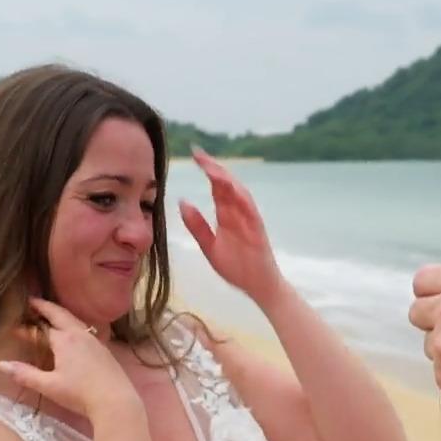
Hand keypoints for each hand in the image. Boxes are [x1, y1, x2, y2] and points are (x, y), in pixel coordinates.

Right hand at [0, 297, 137, 418]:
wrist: (116, 401)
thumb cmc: (80, 394)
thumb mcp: (49, 386)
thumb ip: (25, 374)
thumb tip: (1, 364)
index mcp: (65, 340)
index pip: (42, 328)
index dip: (28, 328)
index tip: (15, 327)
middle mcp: (81, 335)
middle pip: (61, 315)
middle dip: (46, 307)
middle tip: (34, 302)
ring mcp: (95, 341)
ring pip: (75, 321)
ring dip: (61, 316)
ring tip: (52, 316)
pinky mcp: (104, 350)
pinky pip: (85, 331)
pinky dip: (73, 326)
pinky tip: (73, 336)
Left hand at [179, 146, 286, 306]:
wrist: (258, 286)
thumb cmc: (237, 267)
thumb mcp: (209, 246)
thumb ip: (196, 225)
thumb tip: (182, 202)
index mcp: (226, 214)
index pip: (216, 187)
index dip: (207, 171)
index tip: (194, 156)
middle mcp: (238, 212)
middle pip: (227, 184)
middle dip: (213, 167)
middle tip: (198, 154)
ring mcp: (249, 219)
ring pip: (239, 192)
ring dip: (225, 178)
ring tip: (210, 168)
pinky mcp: (257, 229)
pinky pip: (250, 209)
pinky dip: (241, 197)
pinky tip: (230, 188)